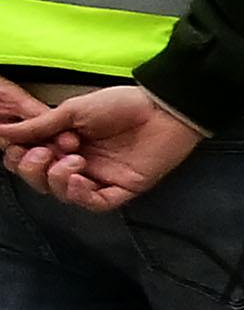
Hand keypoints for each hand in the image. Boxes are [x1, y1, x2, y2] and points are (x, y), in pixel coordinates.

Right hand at [9, 84, 201, 209]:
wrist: (162, 109)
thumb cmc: (120, 105)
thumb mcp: (72, 111)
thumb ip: (39, 126)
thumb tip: (0, 132)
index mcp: (62, 144)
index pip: (29, 161)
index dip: (19, 158)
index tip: (20, 146)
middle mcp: (77, 164)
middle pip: (41, 181)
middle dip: (34, 170)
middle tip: (45, 152)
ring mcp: (99, 178)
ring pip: (64, 194)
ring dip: (58, 179)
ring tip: (73, 158)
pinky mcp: (121, 189)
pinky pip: (94, 204)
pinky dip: (80, 195)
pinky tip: (80, 178)